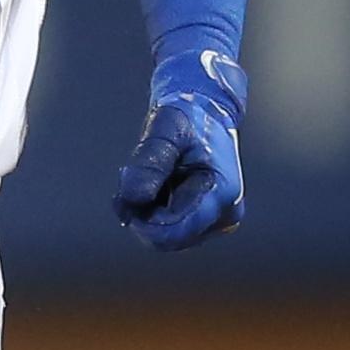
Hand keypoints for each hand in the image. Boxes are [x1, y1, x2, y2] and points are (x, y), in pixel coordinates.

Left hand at [114, 48, 245, 250]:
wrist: (207, 110)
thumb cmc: (190, 115)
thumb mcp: (166, 128)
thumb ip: (150, 162)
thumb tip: (133, 198)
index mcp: (222, 192)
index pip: (174, 231)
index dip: (143, 221)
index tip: (123, 199)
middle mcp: (226, 214)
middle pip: (169, 239)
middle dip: (143, 216)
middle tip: (130, 181)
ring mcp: (219, 221)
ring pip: (168, 237)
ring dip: (148, 213)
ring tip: (148, 177)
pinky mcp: (207, 222)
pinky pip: (172, 230)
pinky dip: (155, 212)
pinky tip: (156, 186)